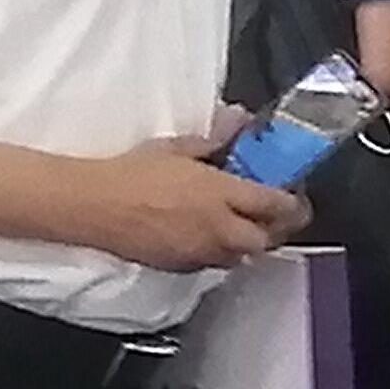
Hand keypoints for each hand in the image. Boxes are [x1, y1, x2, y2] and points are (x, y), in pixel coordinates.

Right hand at [95, 132, 309, 273]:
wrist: (94, 206)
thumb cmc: (132, 173)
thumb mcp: (177, 146)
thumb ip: (215, 138)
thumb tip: (239, 121)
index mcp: (221, 194)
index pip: (275, 205)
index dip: (293, 203)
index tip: (294, 194)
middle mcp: (218, 228)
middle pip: (267, 239)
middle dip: (277, 228)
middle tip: (276, 213)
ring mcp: (201, 252)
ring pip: (243, 256)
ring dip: (250, 242)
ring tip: (245, 224)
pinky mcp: (182, 266)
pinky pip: (215, 264)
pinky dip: (223, 252)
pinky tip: (212, 236)